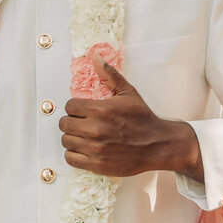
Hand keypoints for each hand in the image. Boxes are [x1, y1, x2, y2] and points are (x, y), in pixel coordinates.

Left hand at [58, 53, 203, 180]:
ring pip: (66, 141)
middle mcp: (95, 129)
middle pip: (64, 124)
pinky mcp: (96, 164)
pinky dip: (74, 154)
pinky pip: (70, 158)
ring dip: (72, 138)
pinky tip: (84, 149)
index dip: (75, 108)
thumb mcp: (128, 93)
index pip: (69, 106)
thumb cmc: (143, 119)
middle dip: (72, 122)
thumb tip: (96, 58)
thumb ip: (110, 75)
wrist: (158, 145)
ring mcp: (95, 148)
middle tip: (82, 124)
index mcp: (101, 109)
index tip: (83, 111)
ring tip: (84, 137)